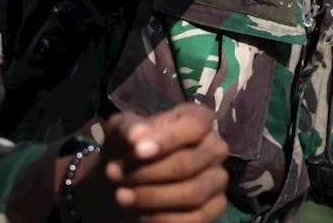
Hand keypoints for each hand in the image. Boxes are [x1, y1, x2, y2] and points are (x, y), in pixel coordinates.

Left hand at [82, 103, 229, 221]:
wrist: (125, 181)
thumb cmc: (128, 148)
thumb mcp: (121, 131)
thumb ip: (128, 129)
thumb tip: (137, 136)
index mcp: (197, 119)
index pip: (194, 125)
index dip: (167, 139)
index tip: (137, 151)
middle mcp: (215, 147)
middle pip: (187, 163)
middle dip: (147, 173)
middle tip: (114, 176)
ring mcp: (218, 178)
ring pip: (192, 193)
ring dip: (152, 198)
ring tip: (122, 197)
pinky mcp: (216, 206)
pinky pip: (197, 218)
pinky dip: (164, 219)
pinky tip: (140, 216)